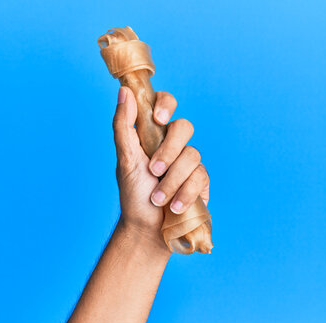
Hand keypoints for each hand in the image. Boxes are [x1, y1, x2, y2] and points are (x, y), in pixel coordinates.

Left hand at [113, 87, 209, 251]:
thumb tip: (123, 90)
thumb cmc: (134, 194)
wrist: (146, 229)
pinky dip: (184, 193)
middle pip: (184, 126)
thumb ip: (123, 125)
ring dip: (171, 180)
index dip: (166, 105)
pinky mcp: (201, 181)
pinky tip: (173, 207)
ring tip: (157, 198)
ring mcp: (189, 163)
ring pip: (192, 155)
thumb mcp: (124, 160)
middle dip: (169, 149)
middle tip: (153, 169)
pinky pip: (200, 177)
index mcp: (153, 134)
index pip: (165, 104)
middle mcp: (174, 145)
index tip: (157, 119)